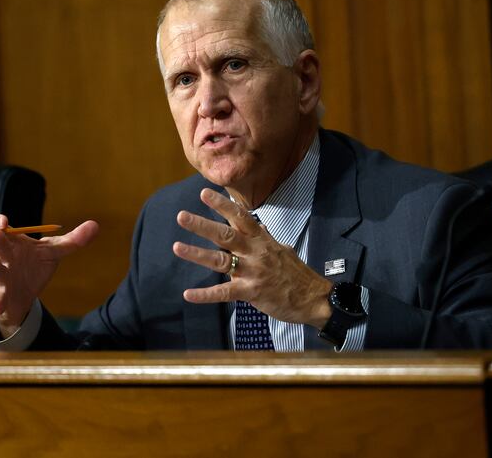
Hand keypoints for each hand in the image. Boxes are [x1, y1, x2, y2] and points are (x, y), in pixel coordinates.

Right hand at [0, 214, 98, 337]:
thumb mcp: (54, 253)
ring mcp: (1, 279)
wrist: (25, 297)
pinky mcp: (2, 298)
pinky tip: (0, 306)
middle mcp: (4, 259)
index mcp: (14, 243)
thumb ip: (73, 241)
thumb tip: (95, 225)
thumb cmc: (35, 267)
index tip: (5, 221)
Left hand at [173, 188, 331, 327]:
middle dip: (202, 225)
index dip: (222, 205)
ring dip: (196, 254)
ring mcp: (253, 272)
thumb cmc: (298, 275)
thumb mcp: (284, 251)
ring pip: (220, 260)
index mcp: (262, 240)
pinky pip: (224, 292)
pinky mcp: (252, 292)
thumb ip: (269, 241)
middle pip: (225, 235)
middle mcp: (255, 252)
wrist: (314, 298)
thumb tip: (263, 229)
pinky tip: (188, 294)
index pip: (240, 217)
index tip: (204, 193)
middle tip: (181, 216)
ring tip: (177, 247)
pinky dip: (205, 295)